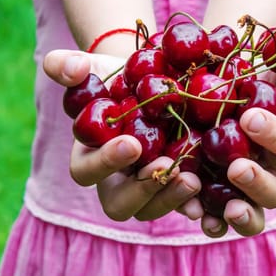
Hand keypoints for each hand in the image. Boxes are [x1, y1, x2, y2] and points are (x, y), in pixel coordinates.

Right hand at [43, 50, 201, 220]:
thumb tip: (74, 68)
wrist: (154, 84)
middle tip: (164, 166)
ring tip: (191, 179)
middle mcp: (116, 181)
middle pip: (119, 204)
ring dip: (170, 199)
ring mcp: (146, 188)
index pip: (86, 171)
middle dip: (141, 190)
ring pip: (151, 209)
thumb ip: (67, 66)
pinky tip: (208, 191)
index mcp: (89, 156)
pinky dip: (194, 203)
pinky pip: (182, 206)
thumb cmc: (116, 80)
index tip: (131, 144)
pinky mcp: (174, 186)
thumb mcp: (92, 69)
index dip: (106, 162)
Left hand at [178, 67, 275, 236]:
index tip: (249, 117)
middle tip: (236, 165)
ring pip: (255, 214)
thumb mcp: (271, 67)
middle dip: (258, 179)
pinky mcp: (217, 204)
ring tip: (230, 207)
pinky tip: (197, 215)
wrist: (207, 89)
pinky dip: (212, 223)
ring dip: (245, 212)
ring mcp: (245, 192)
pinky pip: (220, 223)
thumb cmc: (245, 77)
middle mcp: (271, 172)